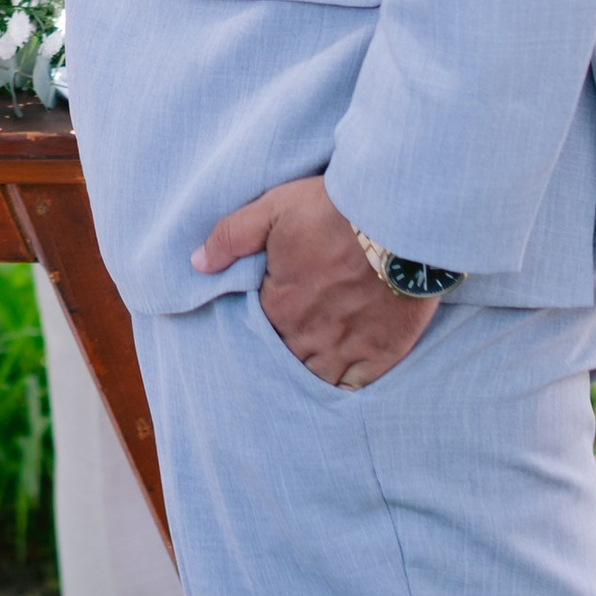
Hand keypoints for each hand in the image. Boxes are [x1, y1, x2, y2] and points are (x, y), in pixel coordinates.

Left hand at [195, 174, 437, 388]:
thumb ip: (231, 237)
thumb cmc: (333, 211)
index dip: (266, 322)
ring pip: (318, 376)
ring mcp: (345, 347)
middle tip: (295, 340)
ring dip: (312, 370)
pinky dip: (346, 384)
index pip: (259, 329)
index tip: (276, 312)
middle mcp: (307, 334)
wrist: (397, 220)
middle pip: (287, 357)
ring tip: (313, 361)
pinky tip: (342, 379)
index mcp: (279, 304)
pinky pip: (355, 385)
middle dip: (287, 350)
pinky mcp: (381, 352)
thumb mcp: (273, 210)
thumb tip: (198, 263)